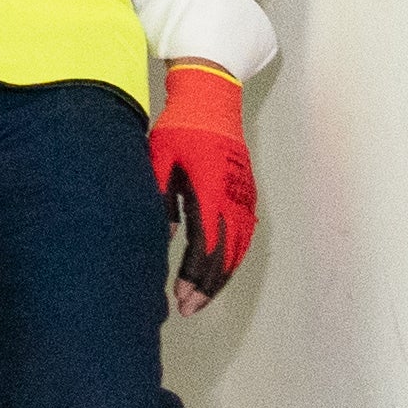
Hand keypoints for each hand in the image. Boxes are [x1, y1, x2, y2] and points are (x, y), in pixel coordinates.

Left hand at [152, 62, 254, 311]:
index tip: (182, 297)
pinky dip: (233, 259)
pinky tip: (219, 273)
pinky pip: (244, 235)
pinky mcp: (247, 193)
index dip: (195, 276)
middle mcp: (234, 196)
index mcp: (211, 188)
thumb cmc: (182, 125)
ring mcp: (244, 195)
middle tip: (189, 308)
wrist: (213, 98)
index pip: (207, 245)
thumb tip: (164, 236)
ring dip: (221, 276)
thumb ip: (159, 196)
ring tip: (201, 298)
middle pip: (226, 254)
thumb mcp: (159, 156)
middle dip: (207, 285)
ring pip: (239, 248)